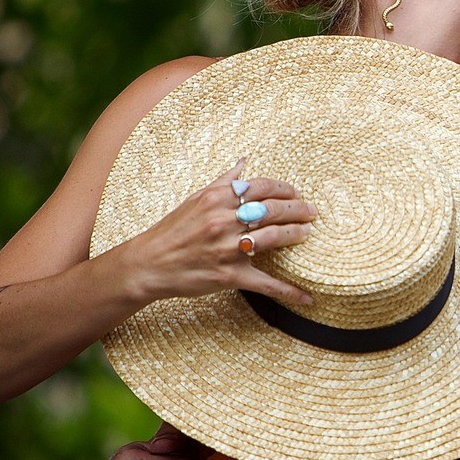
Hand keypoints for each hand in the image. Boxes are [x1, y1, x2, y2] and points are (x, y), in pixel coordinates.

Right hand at [108, 160, 316, 306]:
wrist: (148, 264)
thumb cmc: (173, 230)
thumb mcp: (195, 199)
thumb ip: (224, 182)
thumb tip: (245, 162)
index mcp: (216, 199)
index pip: (262, 186)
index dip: (285, 189)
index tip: (297, 194)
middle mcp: (223, 220)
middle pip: (273, 209)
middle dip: (298, 209)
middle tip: (311, 212)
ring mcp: (227, 249)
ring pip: (273, 238)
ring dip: (296, 234)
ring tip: (307, 233)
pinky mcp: (229, 276)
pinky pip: (266, 284)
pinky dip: (289, 292)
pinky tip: (307, 297)